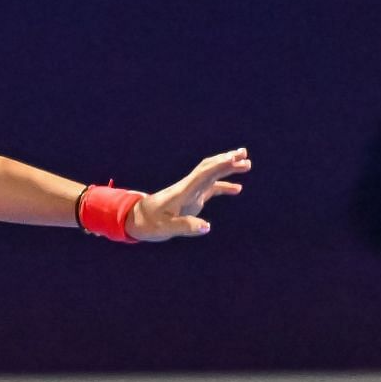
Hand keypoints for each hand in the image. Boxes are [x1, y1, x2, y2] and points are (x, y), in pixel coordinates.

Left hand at [128, 147, 250, 241]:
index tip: (234, 158)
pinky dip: (223, 186)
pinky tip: (238, 188)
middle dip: (225, 160)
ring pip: (211, 175)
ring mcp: (190, 192)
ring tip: (246, 163)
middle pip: (208, 168)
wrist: (134, 220)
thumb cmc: (148, 223)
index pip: (203, 174)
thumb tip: (208, 226)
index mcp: (182, 192)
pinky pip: (210, 188)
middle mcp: (187, 188)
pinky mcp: (191, 199)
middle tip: (244, 153)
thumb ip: (185, 226)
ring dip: (227, 169)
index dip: (219, 166)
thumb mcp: (165, 228)